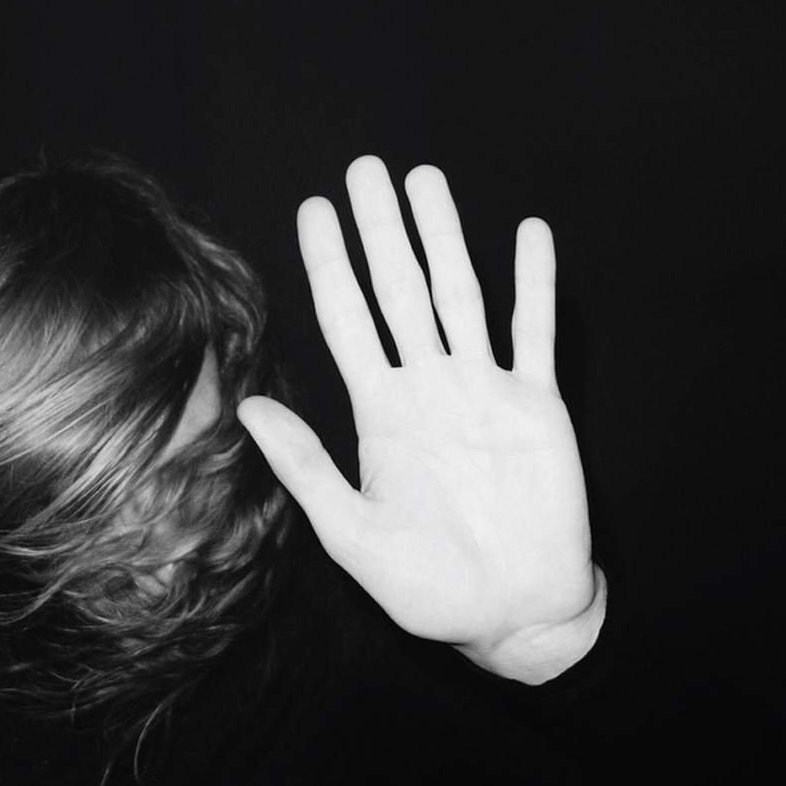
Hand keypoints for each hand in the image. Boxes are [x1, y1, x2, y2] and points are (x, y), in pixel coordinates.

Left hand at [239, 158, 602, 682]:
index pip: (348, 321)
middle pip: (400, 290)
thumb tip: (247, 406)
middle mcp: (429, 389)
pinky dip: (532, 285)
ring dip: (446, 237)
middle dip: (381, 230)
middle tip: (364, 167)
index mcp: (381, 414)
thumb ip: (305, 466)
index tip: (312, 210)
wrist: (514, 617)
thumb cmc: (429, 589)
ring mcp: (484, 392)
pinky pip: (534, 334)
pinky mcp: (539, 407)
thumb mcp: (351, 534)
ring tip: (426, 179)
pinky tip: (527, 233)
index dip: (329, 265)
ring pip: (461, 295)